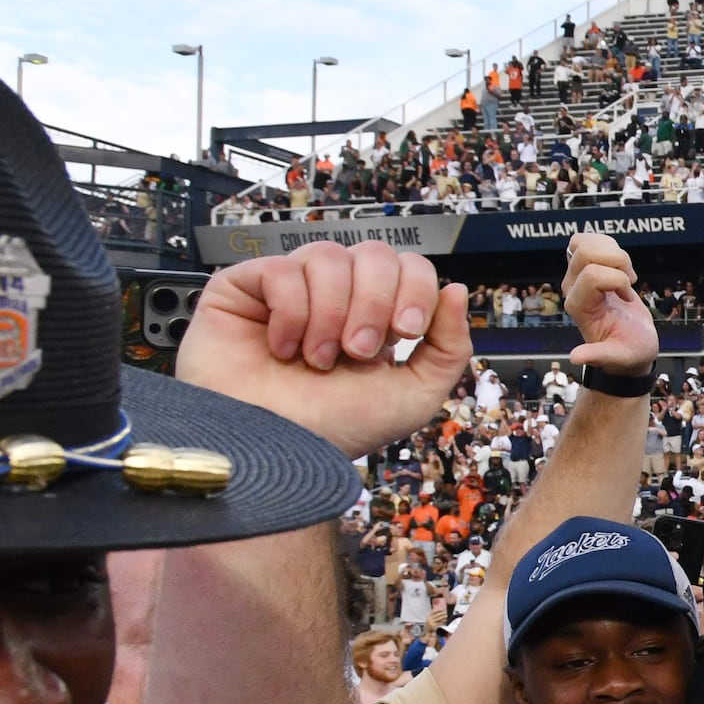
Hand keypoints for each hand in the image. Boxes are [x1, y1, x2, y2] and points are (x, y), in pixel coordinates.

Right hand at [176, 240, 471, 457]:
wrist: (275, 450)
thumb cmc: (335, 429)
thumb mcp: (413, 396)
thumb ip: (448, 346)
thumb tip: (456, 289)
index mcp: (376, 315)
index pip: (409, 265)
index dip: (414, 289)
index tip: (405, 330)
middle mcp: (336, 297)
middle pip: (374, 254)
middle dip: (374, 304)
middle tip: (357, 352)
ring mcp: (292, 288)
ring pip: (328, 256)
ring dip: (330, 314)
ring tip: (317, 358)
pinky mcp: (247, 287)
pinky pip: (281, 269)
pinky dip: (289, 313)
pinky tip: (282, 348)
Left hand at [558, 230, 659, 376]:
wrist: (631, 343)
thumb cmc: (628, 350)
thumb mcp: (618, 357)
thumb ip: (599, 356)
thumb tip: (576, 357)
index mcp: (579, 307)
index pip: (592, 274)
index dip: (618, 280)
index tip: (628, 298)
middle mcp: (572, 288)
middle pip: (585, 252)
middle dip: (617, 261)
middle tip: (630, 281)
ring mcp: (576, 275)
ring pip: (583, 241)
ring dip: (613, 251)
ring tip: (625, 274)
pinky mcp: (584, 266)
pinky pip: (588, 239)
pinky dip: (610, 246)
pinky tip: (620, 267)